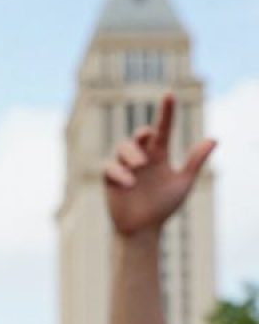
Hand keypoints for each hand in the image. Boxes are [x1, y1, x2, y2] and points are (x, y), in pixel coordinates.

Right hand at [104, 93, 215, 238]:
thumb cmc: (162, 207)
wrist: (143, 229)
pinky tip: (129, 183)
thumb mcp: (182, 183)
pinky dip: (118, 172)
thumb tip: (213, 139)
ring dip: (131, 153)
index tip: (169, 95)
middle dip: (142, 133)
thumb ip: (194, 161)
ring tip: (139, 166)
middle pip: (138, 135)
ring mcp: (124, 168)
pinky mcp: (110, 180)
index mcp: (159, 155)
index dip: (166, 112)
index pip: (163, 129)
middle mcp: (141, 158)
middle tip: (148, 137)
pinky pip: (109, 167)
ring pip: (122, 147)